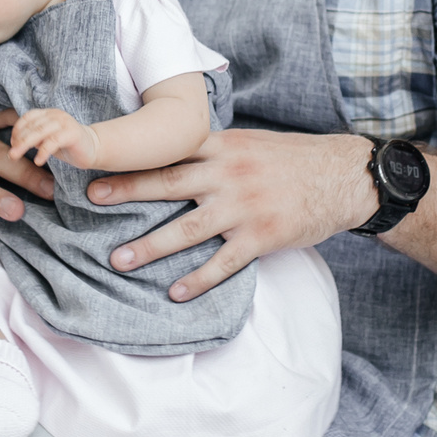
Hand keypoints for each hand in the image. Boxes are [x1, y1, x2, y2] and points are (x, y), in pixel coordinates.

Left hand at [8, 107, 97, 168]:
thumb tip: (16, 143)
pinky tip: (38, 161)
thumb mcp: (47, 139)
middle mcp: (56, 115)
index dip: (18, 130)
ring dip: (25, 144)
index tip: (12, 144)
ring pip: (40, 131)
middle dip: (19, 140)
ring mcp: (65, 122)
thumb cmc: (67, 145)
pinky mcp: (72, 133)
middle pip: (32, 125)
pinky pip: (53, 141)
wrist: (93, 149)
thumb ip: (34, 138)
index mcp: (48, 114)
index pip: (28, 117)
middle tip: (11, 154)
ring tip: (16, 156)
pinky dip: (43, 151)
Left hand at [91, 128, 371, 301]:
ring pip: (188, 229)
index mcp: (222, 146)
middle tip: (91, 201)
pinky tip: (175, 293)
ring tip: (119, 260)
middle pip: (168, 184)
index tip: (98, 162)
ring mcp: (244, 206)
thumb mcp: (248, 142)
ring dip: (151, 246)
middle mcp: (229, 174)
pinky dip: (198, 280)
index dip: (132, 158)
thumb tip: (169, 157)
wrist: (344, 176)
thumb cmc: (292, 159)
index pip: (168, 151)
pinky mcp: (262, 237)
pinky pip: (223, 263)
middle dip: (126, 192)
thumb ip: (210, 150)